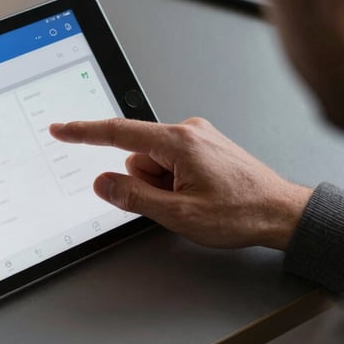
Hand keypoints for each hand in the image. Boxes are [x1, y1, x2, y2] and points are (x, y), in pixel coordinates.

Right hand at [50, 117, 311, 249]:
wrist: (282, 213)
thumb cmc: (242, 212)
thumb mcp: (180, 214)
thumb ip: (134, 197)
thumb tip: (103, 183)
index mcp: (179, 141)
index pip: (117, 133)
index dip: (83, 132)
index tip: (60, 129)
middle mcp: (187, 131)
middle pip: (137, 156)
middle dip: (145, 182)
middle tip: (175, 203)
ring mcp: (197, 137)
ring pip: (152, 162)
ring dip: (161, 184)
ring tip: (193, 200)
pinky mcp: (203, 146)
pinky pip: (169, 161)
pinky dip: (173, 180)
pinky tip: (198, 193)